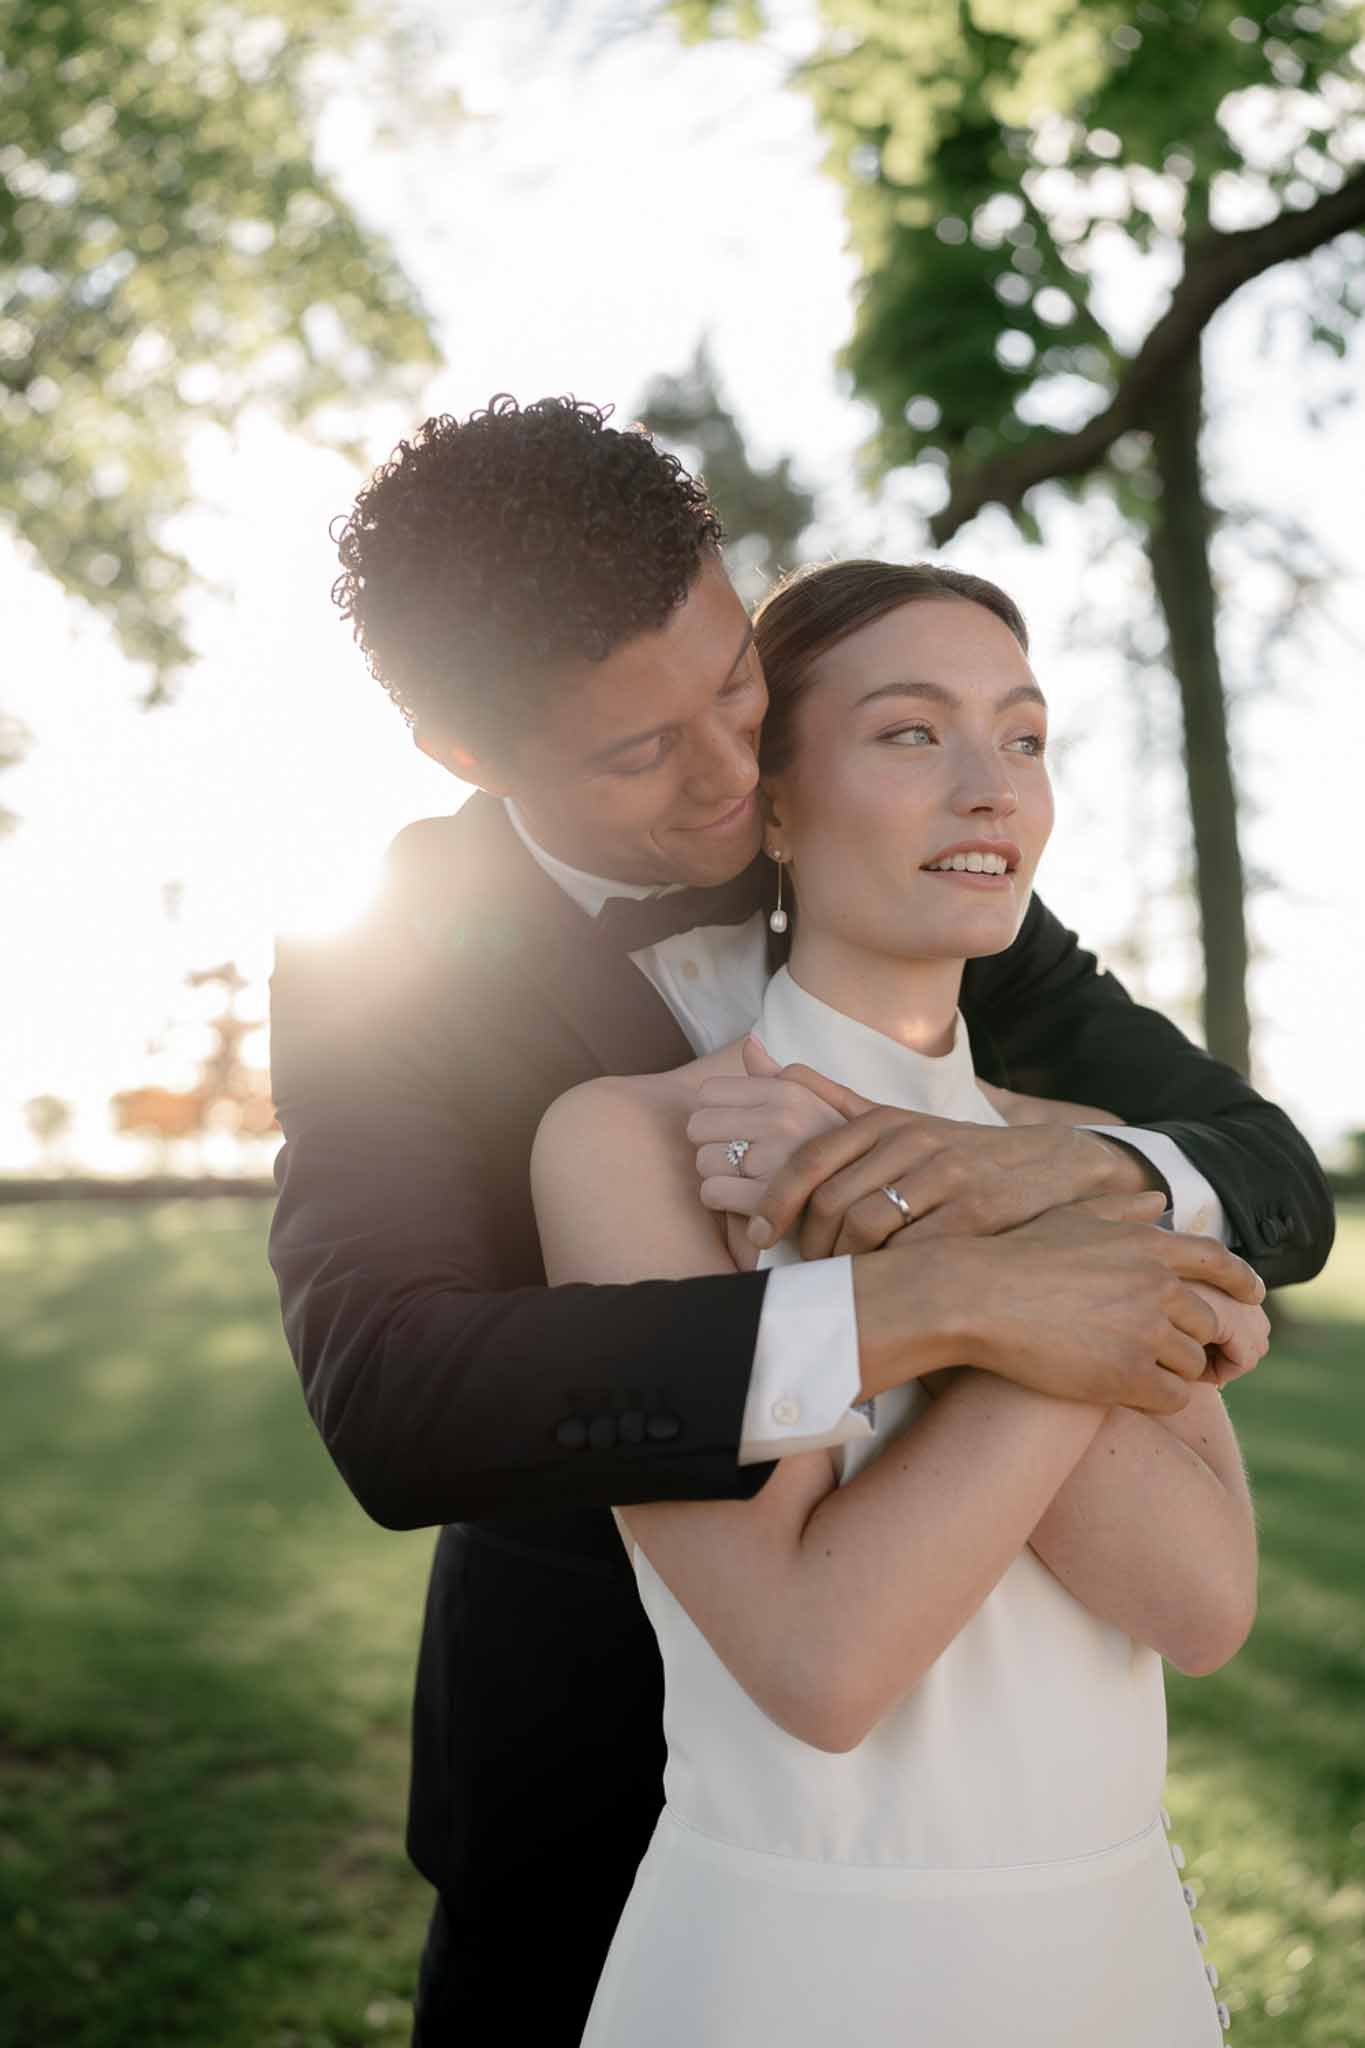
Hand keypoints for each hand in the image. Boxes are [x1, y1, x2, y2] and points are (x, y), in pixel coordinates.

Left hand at [689, 1035, 844, 1221]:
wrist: (874, 1200)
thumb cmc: (838, 1151)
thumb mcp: (820, 1102)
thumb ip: (779, 1076)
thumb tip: (750, 1042)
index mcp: (789, 1092)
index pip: (709, 1092)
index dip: (714, 1112)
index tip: (733, 1128)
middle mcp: (781, 1120)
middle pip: (698, 1126)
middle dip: (711, 1143)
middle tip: (735, 1157)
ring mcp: (774, 1160)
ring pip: (703, 1162)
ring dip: (717, 1174)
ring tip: (744, 1179)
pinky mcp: (767, 1201)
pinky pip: (712, 1193)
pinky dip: (720, 1200)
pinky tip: (741, 1200)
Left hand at [746, 1065, 1154, 1257]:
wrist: (1052, 1169)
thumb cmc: (957, 1154)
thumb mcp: (897, 1121)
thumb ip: (831, 1099)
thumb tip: (764, 1062)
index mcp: (886, 1121)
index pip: (811, 1159)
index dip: (775, 1199)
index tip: (758, 1233)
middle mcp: (913, 1143)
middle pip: (833, 1200)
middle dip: (810, 1244)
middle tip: (806, 1268)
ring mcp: (948, 1178)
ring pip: (868, 1228)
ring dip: (845, 1264)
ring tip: (842, 1281)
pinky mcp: (977, 1216)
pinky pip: (913, 1253)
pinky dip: (889, 1274)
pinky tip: (886, 1285)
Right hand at [853, 1193, 1265, 1414]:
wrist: (975, 1298)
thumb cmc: (1015, 1255)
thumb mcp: (1071, 1218)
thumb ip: (1121, 1208)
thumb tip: (1159, 1198)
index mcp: (1149, 1244)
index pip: (1221, 1262)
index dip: (1242, 1282)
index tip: (1252, 1299)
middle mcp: (1158, 1286)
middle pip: (1207, 1323)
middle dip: (1191, 1339)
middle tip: (1161, 1352)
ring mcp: (1147, 1332)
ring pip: (1192, 1364)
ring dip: (1170, 1371)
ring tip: (1132, 1370)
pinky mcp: (1130, 1376)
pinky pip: (1173, 1398)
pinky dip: (1159, 1398)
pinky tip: (1128, 1392)